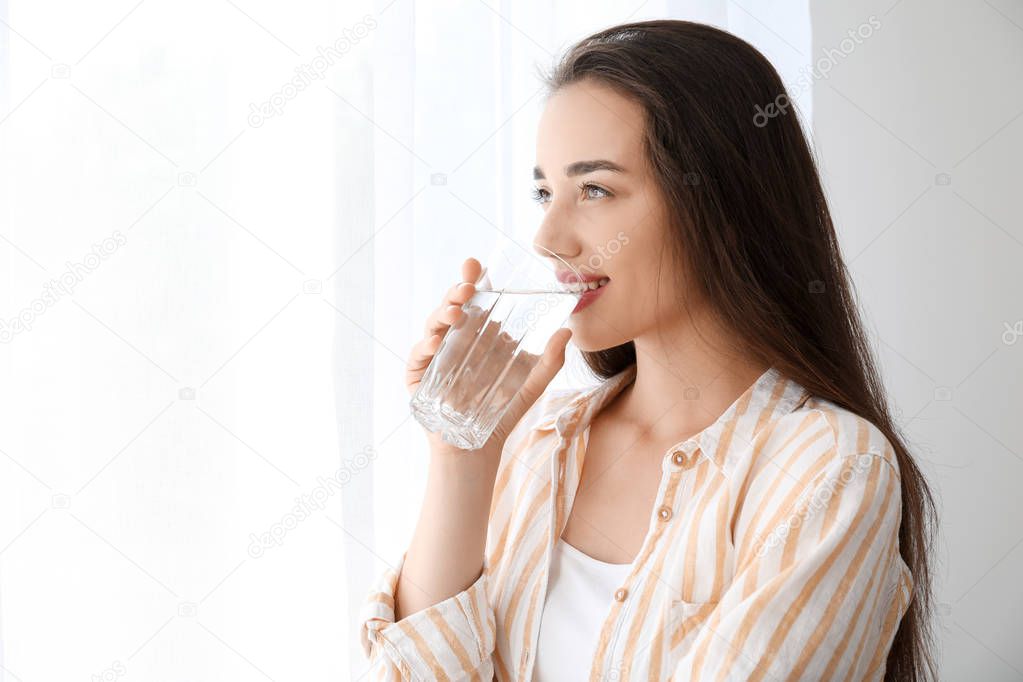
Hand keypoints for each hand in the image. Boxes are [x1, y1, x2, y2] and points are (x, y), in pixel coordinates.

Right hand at [406, 257, 572, 459]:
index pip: (476, 301)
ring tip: (456, 313)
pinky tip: (438, 344)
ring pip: (435, 324)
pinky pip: (419, 354)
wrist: (477, 448)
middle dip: (457, 291)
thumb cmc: (502, 412)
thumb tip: (567, 331)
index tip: (477, 265)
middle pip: (453, 306)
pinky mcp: (418, 375)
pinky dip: (426, 345)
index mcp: (479, 334)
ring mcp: (434, 355)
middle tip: (467, 287)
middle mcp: (455, 339)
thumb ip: (550, 360)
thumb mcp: (531, 384)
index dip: (474, 281)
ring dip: (443, 314)